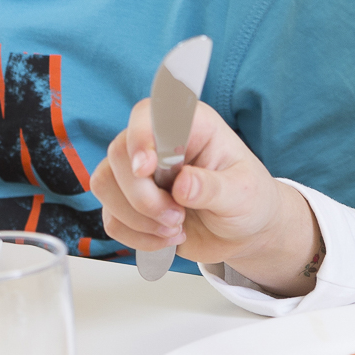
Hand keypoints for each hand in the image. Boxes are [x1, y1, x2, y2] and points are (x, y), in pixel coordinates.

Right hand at [92, 100, 321, 293]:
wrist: (244, 232)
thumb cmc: (249, 201)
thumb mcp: (242, 193)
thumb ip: (213, 188)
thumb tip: (183, 184)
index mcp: (189, 126)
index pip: (148, 114)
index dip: (140, 137)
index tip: (146, 168)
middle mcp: (157, 143)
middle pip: (118, 154)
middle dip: (142, 196)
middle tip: (177, 217)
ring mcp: (139, 172)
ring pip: (105, 183)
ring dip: (137, 217)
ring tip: (175, 229)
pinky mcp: (129, 202)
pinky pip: (110, 217)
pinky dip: (136, 236)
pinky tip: (166, 239)